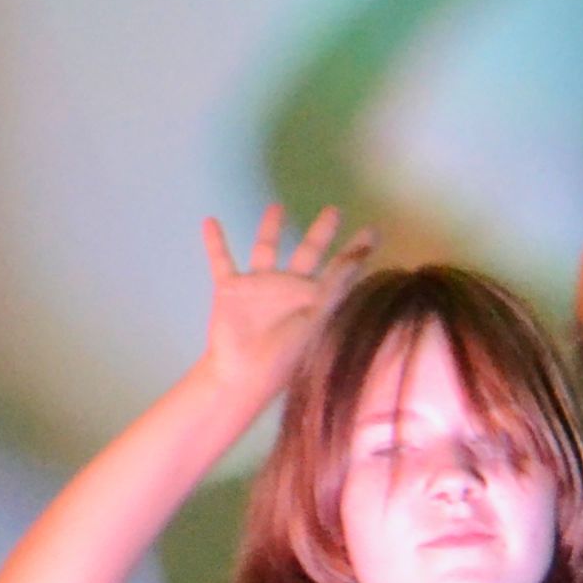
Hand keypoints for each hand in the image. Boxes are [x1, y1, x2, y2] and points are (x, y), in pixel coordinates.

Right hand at [199, 204, 372, 404]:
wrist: (243, 376)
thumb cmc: (285, 355)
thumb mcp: (318, 317)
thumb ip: (337, 286)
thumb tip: (361, 256)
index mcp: (314, 297)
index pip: (341, 268)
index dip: (357, 251)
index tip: (373, 231)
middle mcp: (290, 287)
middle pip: (309, 251)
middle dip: (321, 232)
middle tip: (334, 210)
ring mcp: (260, 287)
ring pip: (266, 248)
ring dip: (270, 228)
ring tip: (276, 206)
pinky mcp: (232, 289)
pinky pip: (222, 260)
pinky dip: (215, 243)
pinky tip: (209, 221)